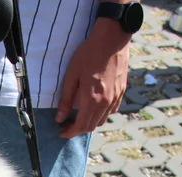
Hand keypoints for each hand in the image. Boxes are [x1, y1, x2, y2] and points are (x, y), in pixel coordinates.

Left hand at [56, 17, 131, 138]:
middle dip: (78, 129)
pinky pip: (111, 111)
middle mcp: (106, 103)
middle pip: (92, 126)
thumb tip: (59, 118)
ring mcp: (116, 98)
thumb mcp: (72, 75)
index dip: (70, 132)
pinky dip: (101, 114)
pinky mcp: (121, 92)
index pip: (81, 126)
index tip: (61, 131)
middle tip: (67, 124)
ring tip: (79, 116)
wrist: (112, 39)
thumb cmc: (89, 54)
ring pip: (102, 120)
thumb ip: (66, 99)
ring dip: (90, 122)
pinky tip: (94, 107)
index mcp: (92, 100)